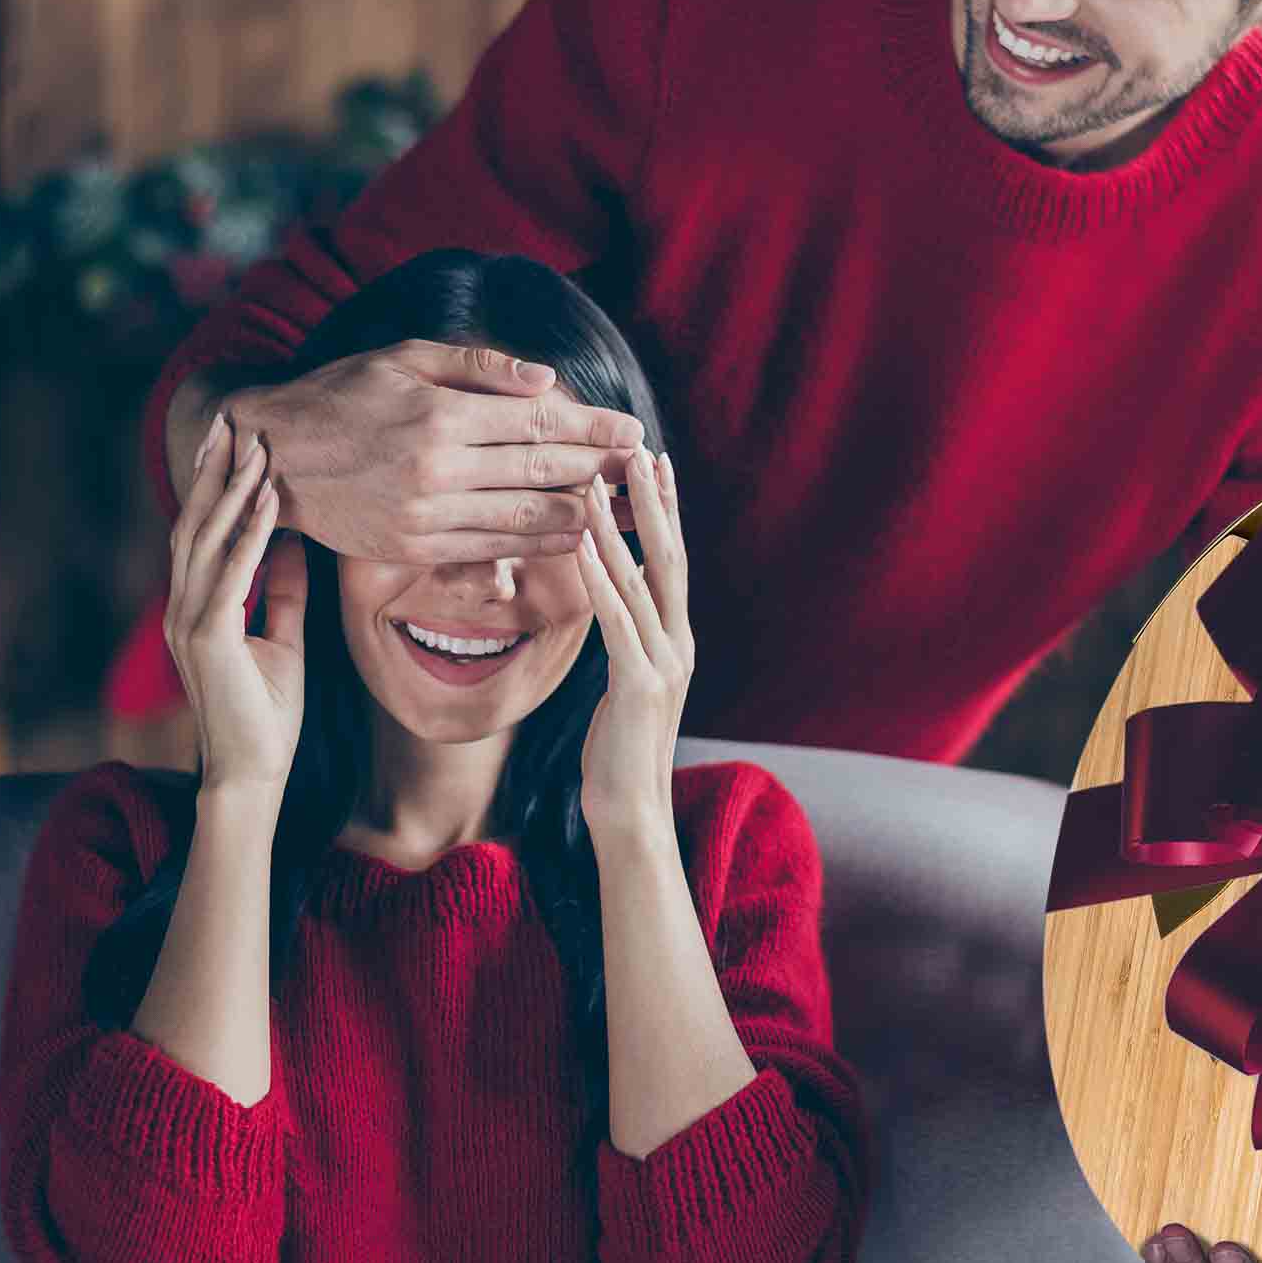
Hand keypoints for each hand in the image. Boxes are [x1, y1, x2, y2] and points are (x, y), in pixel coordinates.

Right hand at [166, 412, 308, 793]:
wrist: (254, 773)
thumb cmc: (267, 711)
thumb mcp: (284, 637)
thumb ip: (282, 590)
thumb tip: (297, 540)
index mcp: (197, 605)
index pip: (202, 532)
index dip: (215, 484)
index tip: (234, 439)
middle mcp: (184, 607)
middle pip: (194, 523)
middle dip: (213, 470)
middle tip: (232, 419)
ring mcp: (190, 622)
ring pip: (206, 540)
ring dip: (232, 490)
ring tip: (255, 446)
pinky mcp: (208, 639)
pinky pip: (232, 574)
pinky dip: (251, 534)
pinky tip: (270, 501)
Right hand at [228, 341, 649, 568]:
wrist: (272, 456)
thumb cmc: (342, 393)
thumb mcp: (405, 357)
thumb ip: (480, 368)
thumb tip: (546, 379)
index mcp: (440, 412)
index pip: (537, 421)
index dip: (592, 427)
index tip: (633, 429)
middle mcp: (437, 466)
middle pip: (540, 470)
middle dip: (600, 469)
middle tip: (643, 468)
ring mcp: (424, 512)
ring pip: (522, 516)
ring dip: (581, 513)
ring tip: (623, 509)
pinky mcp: (412, 547)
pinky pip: (490, 548)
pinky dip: (536, 544)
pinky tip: (571, 537)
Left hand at [571, 445, 693, 838]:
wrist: (632, 811)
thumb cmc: (619, 750)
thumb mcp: (629, 683)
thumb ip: (631, 638)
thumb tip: (623, 594)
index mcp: (677, 640)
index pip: (674, 562)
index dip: (668, 511)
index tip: (657, 464)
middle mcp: (679, 644)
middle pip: (672, 558)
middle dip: (654, 503)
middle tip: (640, 451)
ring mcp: (665, 663)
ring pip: (643, 581)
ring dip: (618, 529)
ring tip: (598, 485)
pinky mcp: (639, 684)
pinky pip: (617, 619)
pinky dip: (600, 576)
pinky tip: (581, 544)